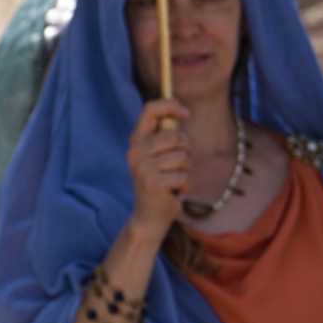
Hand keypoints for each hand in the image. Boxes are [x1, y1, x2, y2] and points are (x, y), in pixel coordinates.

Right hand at [127, 99, 190, 237]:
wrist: (149, 216)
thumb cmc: (161, 181)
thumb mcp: (160, 156)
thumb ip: (167, 136)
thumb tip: (182, 112)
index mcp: (136, 140)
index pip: (150, 109)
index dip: (170, 106)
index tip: (186, 114)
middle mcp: (135, 151)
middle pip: (176, 136)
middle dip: (186, 151)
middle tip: (177, 167)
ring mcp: (143, 167)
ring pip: (183, 157)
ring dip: (186, 170)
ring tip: (173, 180)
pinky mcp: (153, 183)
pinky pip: (185, 175)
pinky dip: (186, 184)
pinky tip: (174, 191)